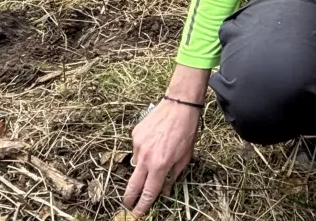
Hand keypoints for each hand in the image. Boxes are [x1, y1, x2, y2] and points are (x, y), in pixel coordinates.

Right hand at [120, 98, 200, 216]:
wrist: (179, 105)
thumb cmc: (186, 130)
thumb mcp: (185, 157)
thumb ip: (173, 176)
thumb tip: (164, 191)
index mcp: (160, 165)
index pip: (148, 192)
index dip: (143, 205)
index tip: (138, 214)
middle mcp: (146, 157)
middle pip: (133, 185)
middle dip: (129, 198)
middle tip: (128, 205)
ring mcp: (137, 145)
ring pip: (135, 165)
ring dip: (142, 168)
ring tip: (156, 157)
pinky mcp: (134, 135)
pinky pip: (136, 150)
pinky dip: (143, 151)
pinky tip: (154, 142)